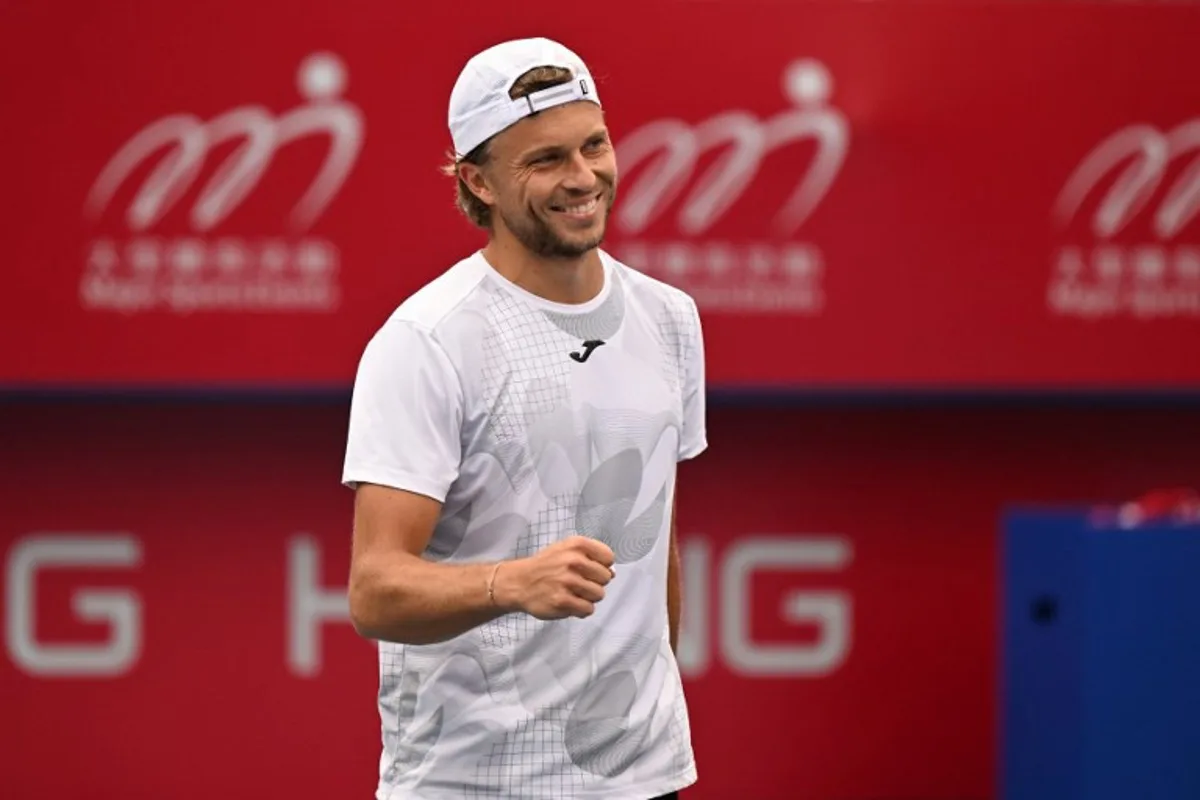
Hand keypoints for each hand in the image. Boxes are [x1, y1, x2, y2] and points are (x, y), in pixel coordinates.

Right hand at [498, 536, 614, 619]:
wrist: (519, 582)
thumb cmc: (546, 566)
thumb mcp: (566, 549)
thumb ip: (591, 556)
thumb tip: (613, 572)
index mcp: (576, 545)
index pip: (608, 557)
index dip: (602, 566)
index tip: (590, 570)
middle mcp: (573, 561)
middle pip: (606, 578)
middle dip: (595, 583)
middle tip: (579, 583)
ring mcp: (567, 582)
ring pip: (599, 595)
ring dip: (588, 597)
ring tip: (573, 593)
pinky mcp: (562, 601)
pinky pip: (588, 609)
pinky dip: (581, 609)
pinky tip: (570, 603)